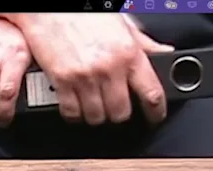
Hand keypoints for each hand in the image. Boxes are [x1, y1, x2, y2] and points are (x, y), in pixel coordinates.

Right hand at [0, 13, 171, 124]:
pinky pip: (72, 112)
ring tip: (93, 104)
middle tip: (115, 106)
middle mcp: (108, 67)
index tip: (155, 117)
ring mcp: (85, 76)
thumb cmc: (82, 12)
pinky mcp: (62, 81)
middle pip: (120, 112)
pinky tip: (75, 105)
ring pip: (96, 116)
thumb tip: (162, 52)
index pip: (151, 93)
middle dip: (118, 113)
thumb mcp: (121, 22)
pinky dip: (74, 114)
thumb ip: (142, 42)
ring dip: (95, 115)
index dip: (156, 111)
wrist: (49, 7)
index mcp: (128, 52)